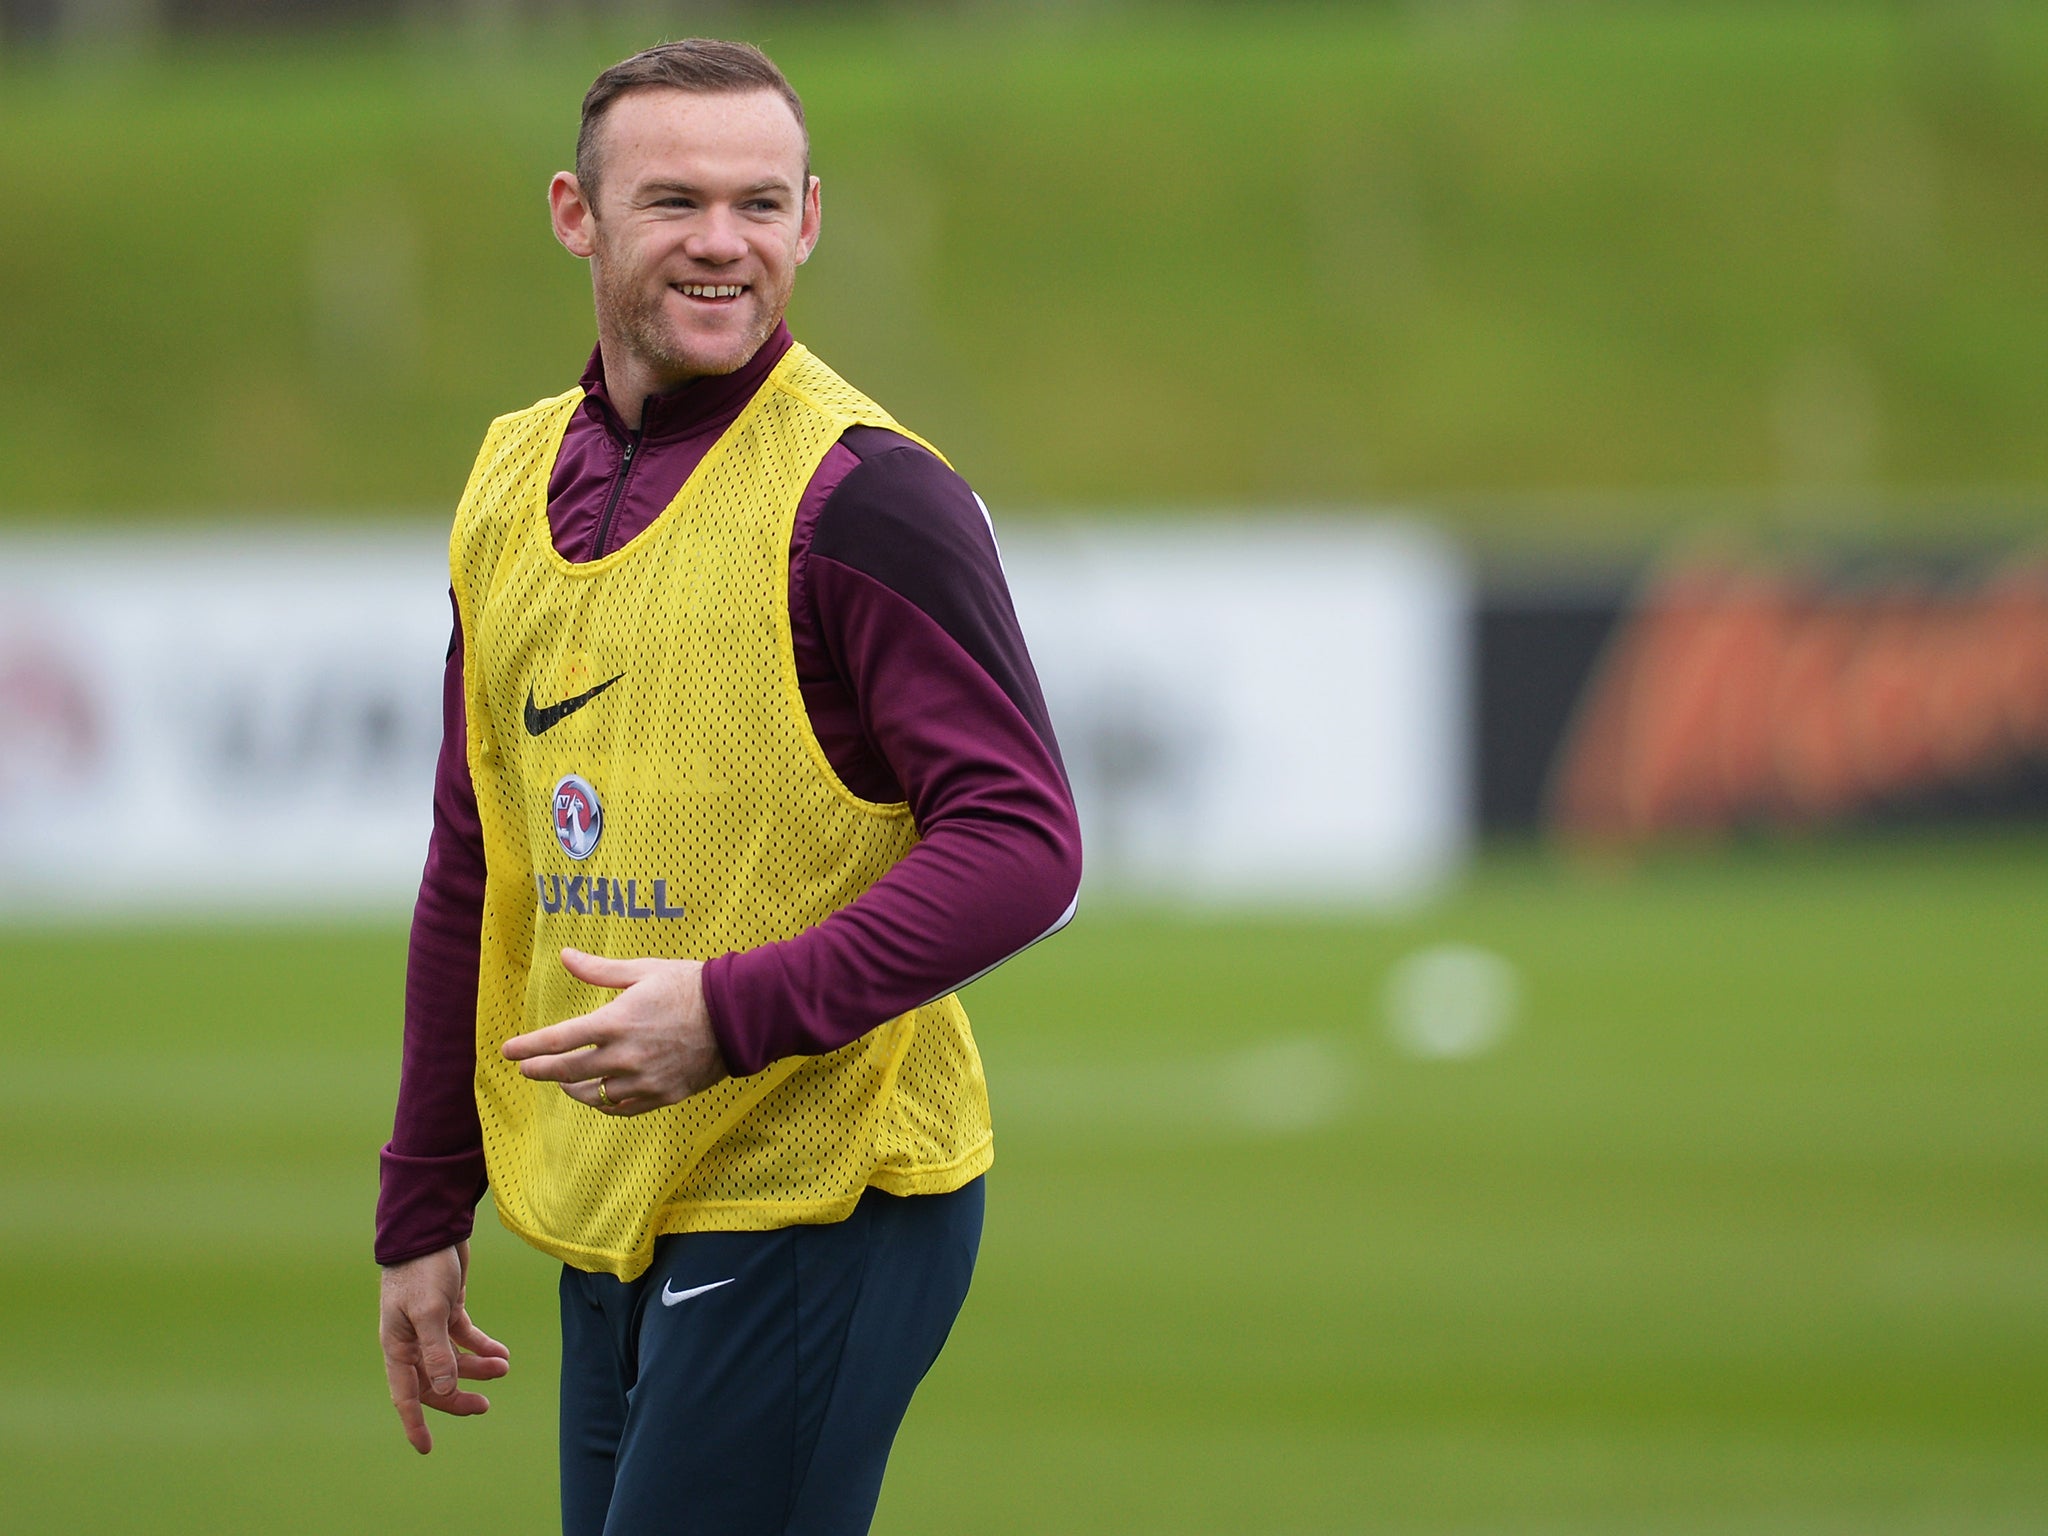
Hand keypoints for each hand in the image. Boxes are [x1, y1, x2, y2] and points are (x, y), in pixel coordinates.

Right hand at [378, 1240, 509, 1454]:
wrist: (431, 1228)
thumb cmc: (422, 1268)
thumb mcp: (430, 1312)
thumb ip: (436, 1352)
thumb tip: (443, 1391)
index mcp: (397, 1345)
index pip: (405, 1394)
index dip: (415, 1423)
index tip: (427, 1448)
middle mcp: (411, 1339)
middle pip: (433, 1382)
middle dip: (457, 1397)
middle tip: (484, 1406)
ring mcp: (429, 1324)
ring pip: (452, 1361)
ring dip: (477, 1368)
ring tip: (504, 1367)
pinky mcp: (447, 1308)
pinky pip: (465, 1338)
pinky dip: (482, 1347)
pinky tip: (502, 1352)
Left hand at [501, 948, 729, 1115]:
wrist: (737, 1016)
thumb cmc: (689, 986)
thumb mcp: (642, 970)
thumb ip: (599, 970)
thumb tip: (565, 957)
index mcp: (615, 1022)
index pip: (556, 1041)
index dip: (527, 1047)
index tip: (507, 1050)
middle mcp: (624, 1056)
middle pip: (566, 1072)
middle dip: (539, 1071)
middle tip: (525, 1069)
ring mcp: (643, 1080)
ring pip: (593, 1095)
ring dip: (571, 1089)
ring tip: (563, 1082)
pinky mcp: (663, 1095)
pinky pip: (622, 1108)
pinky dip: (605, 1103)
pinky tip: (600, 1094)